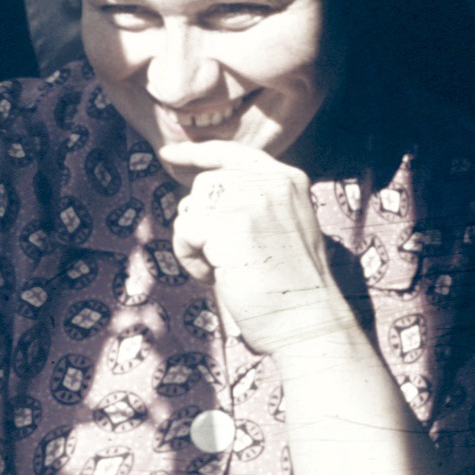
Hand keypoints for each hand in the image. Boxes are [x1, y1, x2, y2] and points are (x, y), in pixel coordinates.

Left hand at [160, 140, 357, 357]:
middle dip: (200, 221)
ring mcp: (252, 200)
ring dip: (196, 243)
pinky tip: (216, 277)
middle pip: (204, 185)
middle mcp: (272, 182)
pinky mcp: (230, 225)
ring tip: (224, 269)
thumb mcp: (278, 227)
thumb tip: (195, 199)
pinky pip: (184, 232)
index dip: (196, 153)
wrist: (305, 321)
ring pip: (191, 208)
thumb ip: (248, 202)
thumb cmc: (288, 286)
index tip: (168, 154)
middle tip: (222, 259)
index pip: (231, 152)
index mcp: (287, 180)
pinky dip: (190, 259)